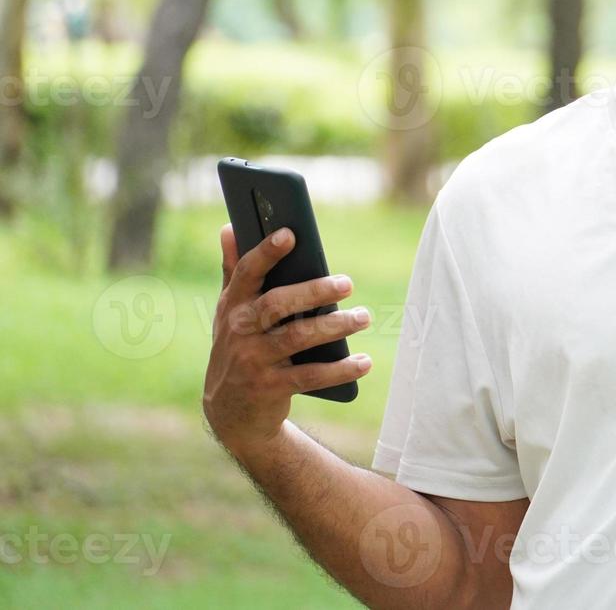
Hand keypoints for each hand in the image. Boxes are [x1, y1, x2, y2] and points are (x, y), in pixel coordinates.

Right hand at [203, 224, 372, 458]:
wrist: (230, 411)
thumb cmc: (238, 346)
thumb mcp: (229, 312)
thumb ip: (233, 271)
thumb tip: (228, 227)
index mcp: (232, 306)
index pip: (247, 274)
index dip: (266, 253)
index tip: (290, 234)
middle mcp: (239, 331)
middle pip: (277, 305)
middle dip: (313, 292)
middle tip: (347, 282)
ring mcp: (254, 361)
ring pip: (297, 338)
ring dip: (334, 326)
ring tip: (363, 317)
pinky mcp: (271, 388)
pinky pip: (310, 376)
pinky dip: (340, 370)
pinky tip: (364, 361)